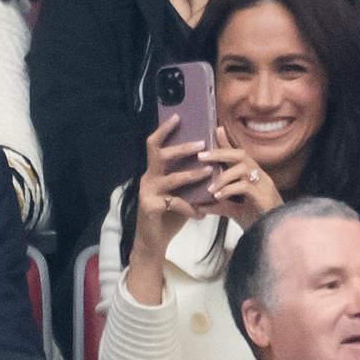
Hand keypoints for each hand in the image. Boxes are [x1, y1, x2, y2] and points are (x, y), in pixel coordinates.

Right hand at [127, 115, 213, 303]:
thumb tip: (211, 162)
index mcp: (154, 172)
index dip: (164, 129)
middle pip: (161, 155)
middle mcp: (148, 179)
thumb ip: (189, 178)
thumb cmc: (169, 216)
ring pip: (171, 179)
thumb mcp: (181, 193)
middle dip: (182, 148)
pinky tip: (203, 213)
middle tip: (202, 144)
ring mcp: (147, 193)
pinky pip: (174, 203)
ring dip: (192, 175)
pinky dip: (191, 208)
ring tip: (210, 173)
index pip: (154, 145)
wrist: (153, 243)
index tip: (178, 116)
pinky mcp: (150, 209)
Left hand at [196, 127, 282, 228]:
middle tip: (202, 156)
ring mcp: (264, 185)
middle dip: (220, 152)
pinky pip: (244, 186)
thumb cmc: (258, 220)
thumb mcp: (234, 211)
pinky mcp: (264, 196)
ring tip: (210, 188)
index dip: (228, 142)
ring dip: (223, 176)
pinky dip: (229, 190)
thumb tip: (199, 205)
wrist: (274, 234)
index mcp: (254, 176)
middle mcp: (260, 176)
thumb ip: (219, 205)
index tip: (216, 130)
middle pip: (241, 155)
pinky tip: (219, 197)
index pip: (240, 155)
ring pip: (243, 168)